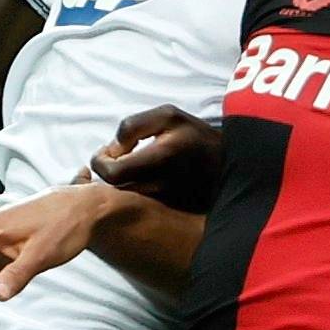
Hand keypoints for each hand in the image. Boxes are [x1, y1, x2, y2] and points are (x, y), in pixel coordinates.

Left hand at [90, 105, 220, 208]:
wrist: (228, 166)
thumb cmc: (196, 137)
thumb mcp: (168, 116)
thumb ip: (134, 125)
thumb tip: (114, 147)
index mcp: (159, 159)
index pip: (112, 172)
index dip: (100, 162)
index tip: (108, 150)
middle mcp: (159, 186)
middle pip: (113, 189)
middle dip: (107, 171)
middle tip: (115, 156)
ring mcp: (163, 203)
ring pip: (122, 199)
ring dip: (118, 182)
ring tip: (129, 165)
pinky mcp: (165, 213)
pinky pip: (136, 206)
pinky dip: (130, 191)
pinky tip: (141, 178)